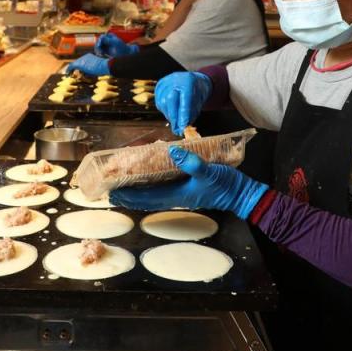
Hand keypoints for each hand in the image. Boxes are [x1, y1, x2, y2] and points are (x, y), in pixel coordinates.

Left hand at [66, 53, 109, 76]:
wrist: (104, 65)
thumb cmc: (104, 67)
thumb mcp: (99, 67)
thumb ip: (94, 68)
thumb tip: (93, 72)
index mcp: (89, 56)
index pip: (82, 61)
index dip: (79, 67)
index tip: (79, 71)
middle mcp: (85, 56)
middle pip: (77, 62)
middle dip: (73, 68)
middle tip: (71, 73)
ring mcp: (82, 59)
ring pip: (74, 64)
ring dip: (70, 70)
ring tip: (68, 74)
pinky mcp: (80, 64)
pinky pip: (72, 66)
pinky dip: (69, 70)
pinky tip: (67, 74)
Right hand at [94, 32, 138, 57]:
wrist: (126, 54)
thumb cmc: (122, 48)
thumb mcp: (115, 43)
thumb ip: (108, 39)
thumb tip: (101, 36)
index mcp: (110, 36)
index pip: (101, 37)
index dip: (99, 41)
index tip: (99, 46)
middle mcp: (107, 39)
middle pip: (98, 42)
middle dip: (98, 47)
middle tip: (100, 53)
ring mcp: (106, 45)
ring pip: (98, 47)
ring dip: (98, 50)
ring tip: (101, 55)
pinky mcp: (105, 50)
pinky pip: (99, 51)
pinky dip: (99, 53)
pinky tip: (101, 56)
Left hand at [110, 146, 268, 218]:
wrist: (241, 194)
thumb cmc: (225, 184)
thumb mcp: (209, 171)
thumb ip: (191, 163)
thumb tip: (172, 151)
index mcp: (177, 196)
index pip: (146, 197)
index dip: (129, 195)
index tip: (113, 191)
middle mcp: (175, 198)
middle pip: (145, 199)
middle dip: (127, 196)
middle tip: (110, 190)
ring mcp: (180, 195)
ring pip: (152, 197)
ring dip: (136, 193)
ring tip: (122, 188)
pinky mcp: (186, 191)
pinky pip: (161, 192)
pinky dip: (149, 189)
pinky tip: (146, 182)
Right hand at [154, 72, 211, 134]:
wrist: (194, 80)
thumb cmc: (198, 92)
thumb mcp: (199, 102)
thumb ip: (191, 113)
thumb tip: (183, 127)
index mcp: (189, 81)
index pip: (185, 98)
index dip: (183, 113)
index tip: (183, 126)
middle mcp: (175, 79)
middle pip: (170, 99)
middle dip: (173, 116)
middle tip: (177, 128)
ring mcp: (166, 82)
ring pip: (162, 102)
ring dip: (169, 115)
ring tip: (175, 121)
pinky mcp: (159, 86)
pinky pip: (158, 102)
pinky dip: (164, 110)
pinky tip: (170, 113)